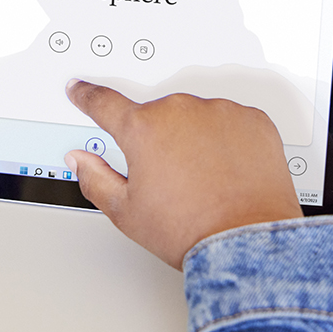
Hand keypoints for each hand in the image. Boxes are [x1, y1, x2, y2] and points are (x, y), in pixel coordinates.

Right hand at [65, 79, 302, 268]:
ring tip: (205, 180)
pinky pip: (231, 122)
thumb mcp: (126, 212)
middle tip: (170, 178)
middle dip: (158, 139)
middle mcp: (180, 111)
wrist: (246, 242)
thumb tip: (80, 160)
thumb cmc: (190, 229)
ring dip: (194, 138)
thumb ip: (95, 178)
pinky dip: (228, 140)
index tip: (81, 89)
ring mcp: (219, 112)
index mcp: (143, 128)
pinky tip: (228, 171)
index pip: (104, 103)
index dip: (87, 96)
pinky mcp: (252, 121)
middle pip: (157, 116)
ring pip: (196, 117)